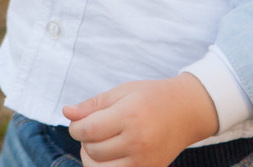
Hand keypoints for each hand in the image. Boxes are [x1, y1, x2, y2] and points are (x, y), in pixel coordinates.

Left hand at [62, 74, 217, 166]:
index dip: (75, 127)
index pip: (88, 130)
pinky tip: (110, 155)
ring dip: (92, 158)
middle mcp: (138, 140)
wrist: (187, 112)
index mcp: (129, 115)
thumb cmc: (151, 97)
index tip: (79, 122)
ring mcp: (144, 160)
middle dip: (85, 141)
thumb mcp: (122, 92)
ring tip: (100, 143)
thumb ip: (93, 105)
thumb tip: (66, 112)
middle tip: (94, 129)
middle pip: (93, 151)